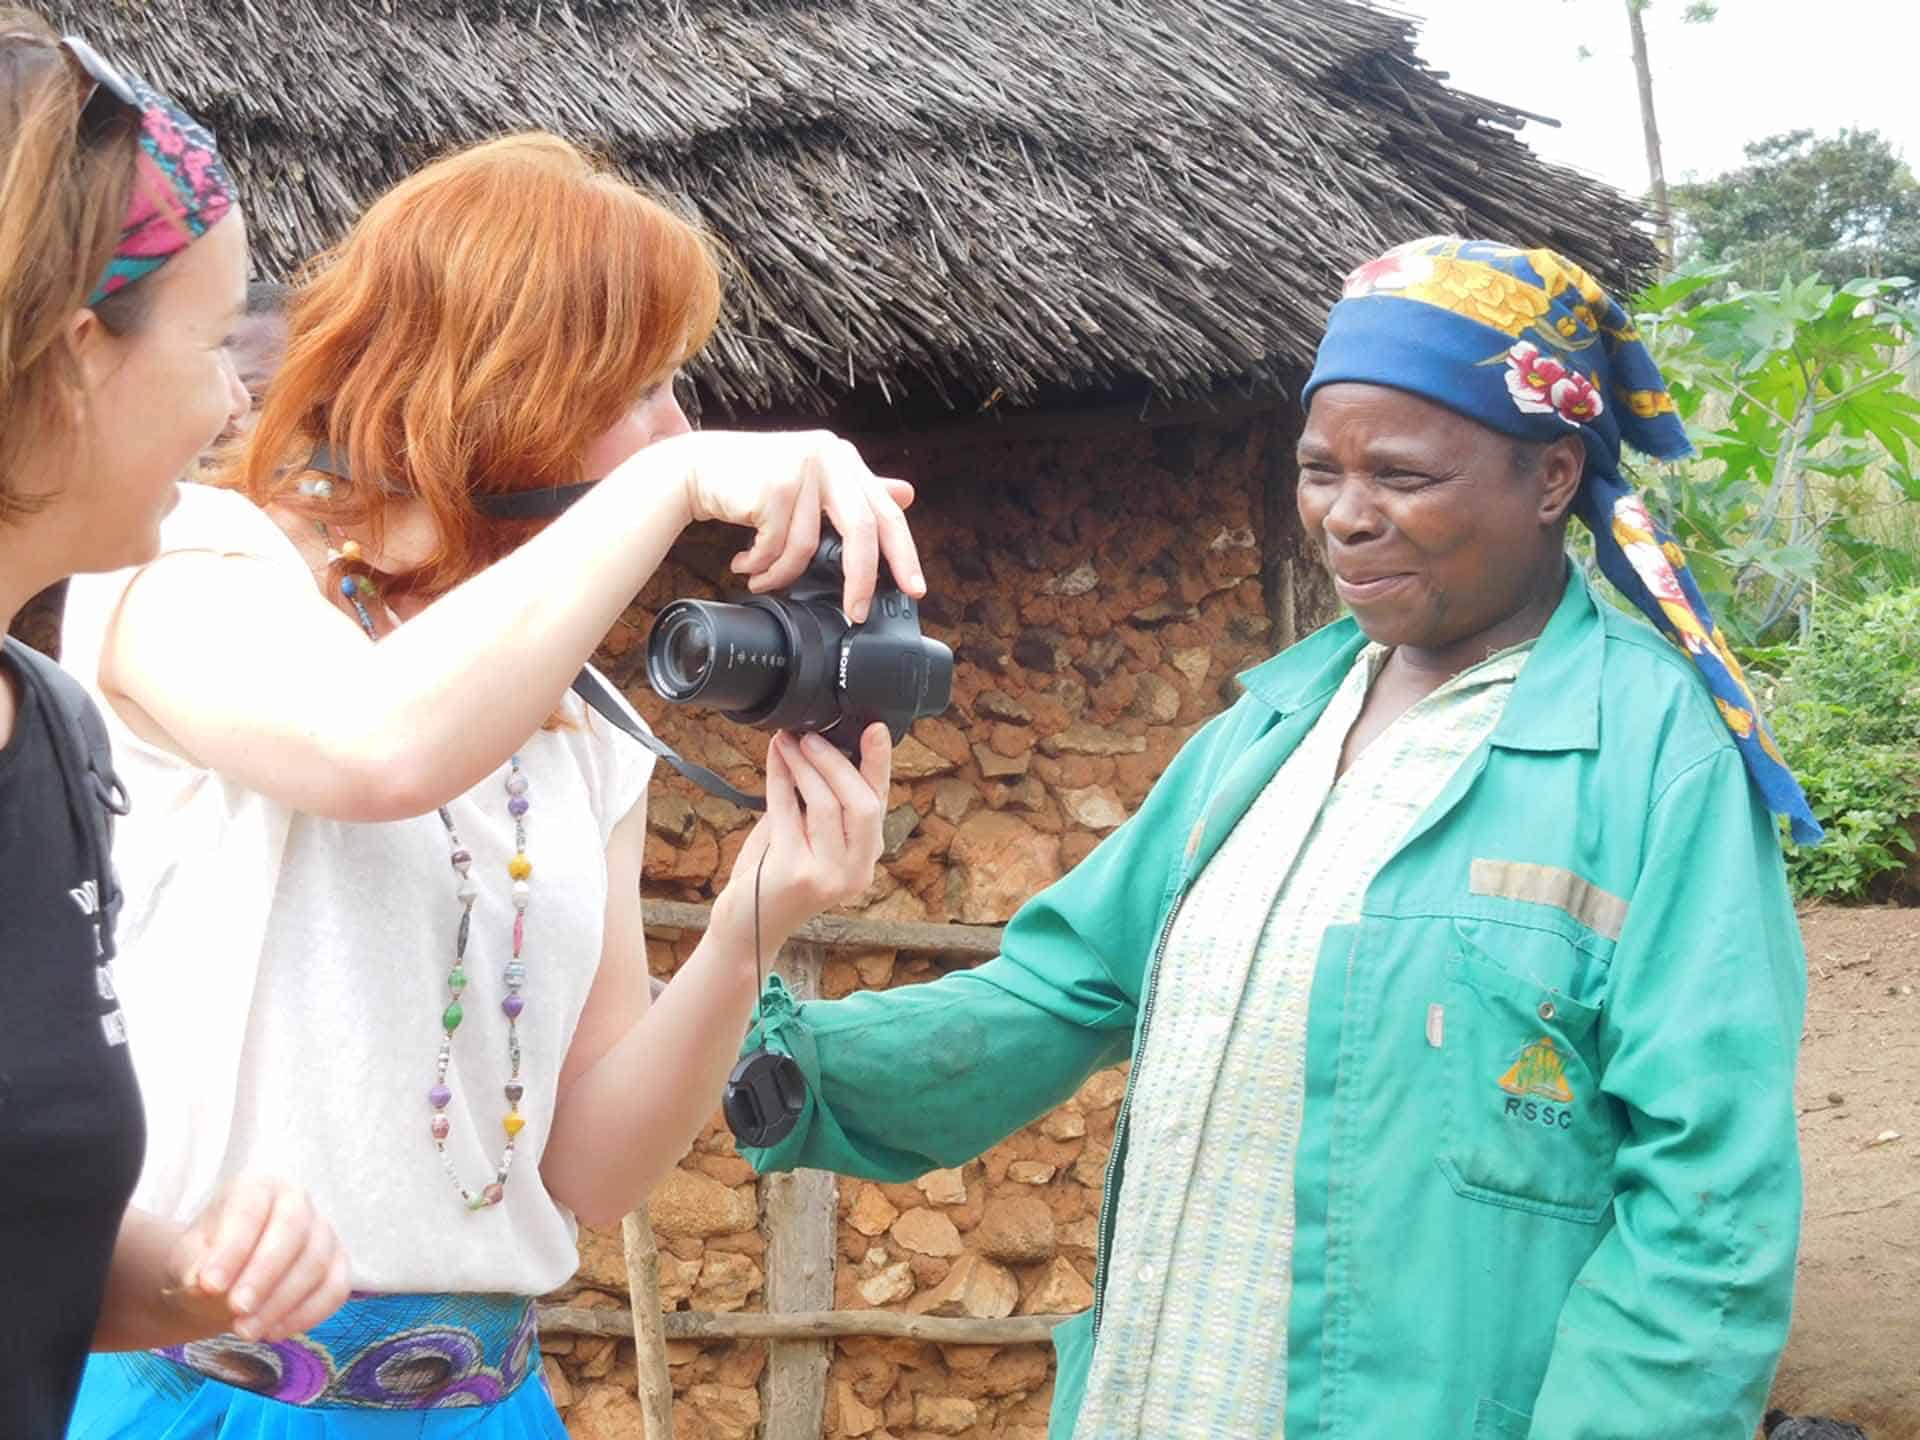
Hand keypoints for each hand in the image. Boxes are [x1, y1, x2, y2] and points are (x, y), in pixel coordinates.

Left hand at [163, 1176, 350, 1342]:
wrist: (226, 1280)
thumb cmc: (206, 1260)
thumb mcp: (186, 1259)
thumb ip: (191, 1266)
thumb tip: (202, 1283)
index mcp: (256, 1188)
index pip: (249, 1211)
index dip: (232, 1249)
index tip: (209, 1286)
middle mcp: (297, 1201)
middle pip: (292, 1230)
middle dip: (264, 1274)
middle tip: (236, 1309)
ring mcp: (323, 1232)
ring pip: (315, 1263)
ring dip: (280, 1302)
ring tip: (244, 1331)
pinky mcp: (338, 1265)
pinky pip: (335, 1289)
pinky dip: (306, 1315)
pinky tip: (274, 1332)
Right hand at [644, 430, 922, 621]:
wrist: (695, 469)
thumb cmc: (754, 482)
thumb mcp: (811, 482)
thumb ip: (854, 492)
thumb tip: (907, 495)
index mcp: (844, 459)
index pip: (884, 512)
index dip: (903, 553)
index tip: (914, 589)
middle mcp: (828, 457)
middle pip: (860, 529)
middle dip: (860, 579)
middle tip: (855, 613)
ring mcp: (801, 468)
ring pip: (808, 546)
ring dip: (783, 574)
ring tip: (764, 580)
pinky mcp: (773, 485)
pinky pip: (778, 545)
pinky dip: (762, 564)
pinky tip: (746, 563)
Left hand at [718, 725, 891, 951]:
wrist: (746, 928)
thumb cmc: (774, 877)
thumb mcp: (808, 839)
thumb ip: (820, 804)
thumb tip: (817, 747)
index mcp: (865, 859)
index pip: (878, 803)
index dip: (879, 763)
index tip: (875, 728)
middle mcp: (856, 871)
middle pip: (861, 802)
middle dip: (835, 761)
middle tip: (810, 736)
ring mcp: (829, 876)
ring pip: (827, 804)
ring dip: (805, 766)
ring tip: (789, 742)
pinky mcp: (796, 874)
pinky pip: (788, 812)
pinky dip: (780, 780)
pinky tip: (774, 760)